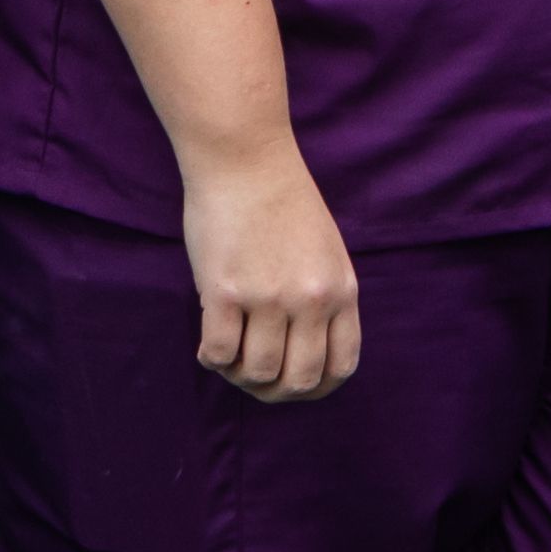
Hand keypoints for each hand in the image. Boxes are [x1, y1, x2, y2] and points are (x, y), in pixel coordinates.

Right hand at [180, 143, 361, 403]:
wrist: (245, 159)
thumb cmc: (282, 201)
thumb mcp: (326, 252)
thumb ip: (325, 299)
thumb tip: (306, 352)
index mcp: (341, 290)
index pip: (342, 367)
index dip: (317, 387)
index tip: (294, 382)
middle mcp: (310, 299)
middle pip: (299, 380)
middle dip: (275, 391)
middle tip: (253, 376)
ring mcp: (268, 297)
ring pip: (257, 373)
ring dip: (238, 374)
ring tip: (228, 353)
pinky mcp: (224, 291)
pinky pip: (218, 353)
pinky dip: (212, 359)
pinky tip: (209, 342)